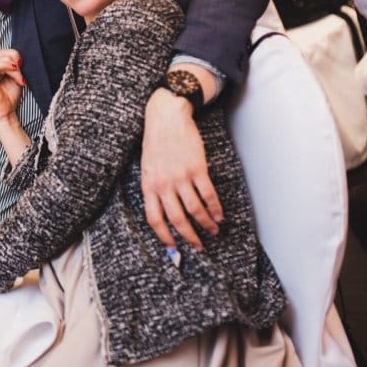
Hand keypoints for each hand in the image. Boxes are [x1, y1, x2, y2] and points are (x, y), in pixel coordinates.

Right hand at [0, 49, 25, 123]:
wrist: (7, 111)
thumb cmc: (11, 96)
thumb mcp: (17, 77)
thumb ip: (16, 66)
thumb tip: (18, 58)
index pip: (6, 52)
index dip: (16, 57)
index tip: (24, 67)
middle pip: (4, 53)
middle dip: (16, 63)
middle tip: (22, 76)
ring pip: (2, 59)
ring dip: (14, 68)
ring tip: (19, 79)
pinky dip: (5, 67)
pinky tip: (14, 73)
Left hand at [140, 89, 222, 250]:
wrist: (166, 117)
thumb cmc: (156, 142)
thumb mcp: (147, 168)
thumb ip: (153, 189)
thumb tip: (164, 212)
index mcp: (148, 185)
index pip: (155, 219)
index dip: (165, 237)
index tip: (175, 249)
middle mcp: (163, 184)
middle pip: (177, 219)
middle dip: (190, 237)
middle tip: (200, 247)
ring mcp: (181, 177)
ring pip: (195, 210)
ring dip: (206, 224)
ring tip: (214, 231)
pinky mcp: (197, 168)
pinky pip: (208, 194)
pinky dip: (215, 208)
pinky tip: (220, 215)